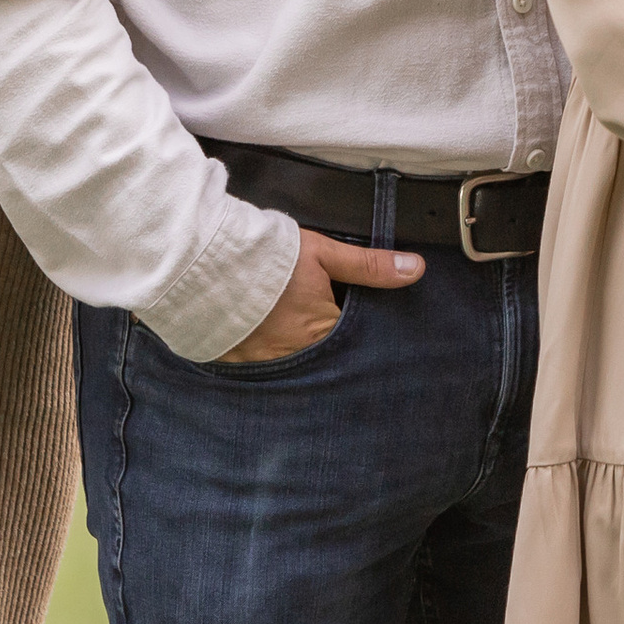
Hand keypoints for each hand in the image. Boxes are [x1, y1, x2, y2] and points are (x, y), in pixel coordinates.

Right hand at [217, 224, 423, 361]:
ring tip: (286, 337)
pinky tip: (258, 343)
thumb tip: (416, 269)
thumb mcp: (324, 253)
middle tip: (312, 331)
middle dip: (323, 351)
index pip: (350, 343)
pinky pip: (256, 370)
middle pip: (321, 359)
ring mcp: (263, 364)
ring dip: (292, 355)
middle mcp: (296, 356)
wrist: (207, 263)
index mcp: (321, 331)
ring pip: (290, 367)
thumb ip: (369, 265)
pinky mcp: (234, 364)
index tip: (348, 325)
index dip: (352, 333)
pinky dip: (261, 358)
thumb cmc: (269, 258)